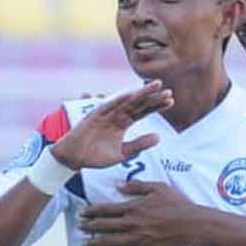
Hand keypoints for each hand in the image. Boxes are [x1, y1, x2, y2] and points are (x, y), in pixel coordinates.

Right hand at [50, 81, 172, 168]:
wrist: (74, 159)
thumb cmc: (96, 156)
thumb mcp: (122, 153)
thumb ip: (139, 144)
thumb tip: (159, 137)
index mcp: (123, 123)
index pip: (143, 111)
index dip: (157, 106)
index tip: (171, 101)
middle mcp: (116, 115)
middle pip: (138, 104)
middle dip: (153, 97)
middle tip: (168, 90)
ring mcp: (106, 113)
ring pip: (126, 101)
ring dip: (140, 93)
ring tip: (155, 86)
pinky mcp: (94, 115)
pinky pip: (108, 106)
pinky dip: (119, 99)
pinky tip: (131, 94)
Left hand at [78, 180, 198, 245]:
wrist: (192, 224)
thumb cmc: (177, 204)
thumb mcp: (157, 187)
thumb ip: (136, 186)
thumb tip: (118, 185)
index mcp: (134, 207)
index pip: (107, 209)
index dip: (92, 211)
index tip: (83, 213)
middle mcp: (132, 223)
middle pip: (105, 226)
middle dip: (89, 226)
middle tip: (78, 227)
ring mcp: (137, 238)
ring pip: (110, 241)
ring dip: (95, 243)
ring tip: (84, 243)